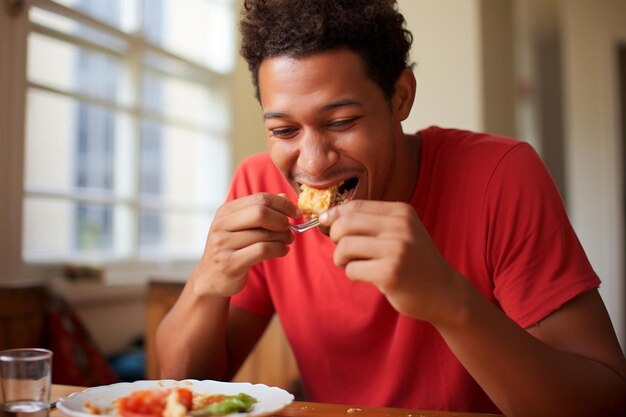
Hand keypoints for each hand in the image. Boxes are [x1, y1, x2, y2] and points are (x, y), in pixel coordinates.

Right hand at [192, 193, 298, 296]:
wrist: (211, 278)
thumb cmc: (232, 249)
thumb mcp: (242, 227)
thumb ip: (261, 211)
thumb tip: (284, 197)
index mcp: (225, 211)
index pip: (260, 198)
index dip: (282, 204)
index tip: (295, 212)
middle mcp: (221, 225)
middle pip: (261, 212)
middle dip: (282, 220)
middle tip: (290, 229)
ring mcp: (223, 244)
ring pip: (264, 234)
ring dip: (283, 237)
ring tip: (287, 241)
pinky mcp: (230, 263)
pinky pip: (262, 250)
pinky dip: (279, 249)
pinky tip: (282, 251)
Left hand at [319, 200, 459, 322]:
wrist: (444, 292)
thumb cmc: (414, 262)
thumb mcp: (400, 233)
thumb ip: (370, 222)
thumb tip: (327, 216)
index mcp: (401, 212)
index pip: (354, 205)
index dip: (334, 216)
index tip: (327, 225)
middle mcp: (400, 226)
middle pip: (345, 223)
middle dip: (335, 238)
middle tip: (344, 251)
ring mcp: (397, 249)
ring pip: (344, 246)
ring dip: (341, 259)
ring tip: (354, 265)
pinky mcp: (390, 273)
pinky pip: (352, 269)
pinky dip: (352, 274)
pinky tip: (367, 277)